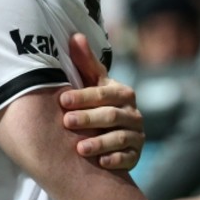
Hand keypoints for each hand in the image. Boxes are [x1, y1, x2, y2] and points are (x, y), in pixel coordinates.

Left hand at [60, 33, 143, 169]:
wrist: (109, 132)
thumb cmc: (96, 101)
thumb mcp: (92, 82)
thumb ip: (85, 62)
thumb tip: (76, 36)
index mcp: (122, 93)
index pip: (103, 93)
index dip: (83, 96)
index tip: (63, 100)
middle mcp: (133, 113)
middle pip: (111, 116)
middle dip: (88, 119)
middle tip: (67, 122)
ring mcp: (136, 134)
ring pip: (119, 138)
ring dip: (100, 143)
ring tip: (80, 148)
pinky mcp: (136, 154)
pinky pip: (129, 158)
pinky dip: (115, 160)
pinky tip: (101, 163)